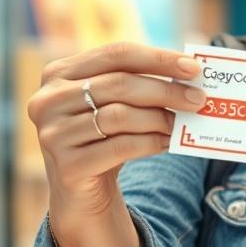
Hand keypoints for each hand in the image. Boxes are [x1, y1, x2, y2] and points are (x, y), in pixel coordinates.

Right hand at [26, 42, 206, 222]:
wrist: (81, 193)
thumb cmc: (103, 138)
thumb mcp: (114, 104)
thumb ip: (138, 83)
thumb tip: (189, 73)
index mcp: (58, 73)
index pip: (116, 54)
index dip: (158, 58)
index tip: (193, 67)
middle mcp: (47, 100)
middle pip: (119, 84)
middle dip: (165, 90)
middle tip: (198, 99)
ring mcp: (52, 134)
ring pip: (119, 116)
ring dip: (159, 119)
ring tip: (180, 124)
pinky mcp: (66, 166)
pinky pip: (120, 147)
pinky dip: (150, 143)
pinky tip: (167, 143)